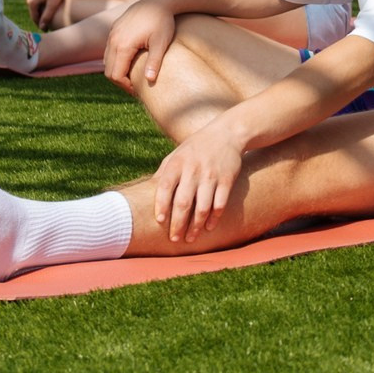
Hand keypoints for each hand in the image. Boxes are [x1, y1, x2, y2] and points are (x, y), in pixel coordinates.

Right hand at [27, 0, 76, 27]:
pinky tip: (47, 3)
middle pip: (34, 10)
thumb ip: (47, 16)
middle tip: (47, 24)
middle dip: (40, 16)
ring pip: (35, 3)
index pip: (34, 16)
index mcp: (31, 1)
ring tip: (47, 14)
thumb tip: (41, 27)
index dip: (40, 24)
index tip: (46, 30)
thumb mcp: (53, 4)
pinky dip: (41, 1)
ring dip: (40, 8)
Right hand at [105, 2, 177, 89]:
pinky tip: (131, 61)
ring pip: (107, 61)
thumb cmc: (163, 21)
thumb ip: (155, 62)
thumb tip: (150, 80)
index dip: (126, 86)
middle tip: (135, 86)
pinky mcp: (114, 29)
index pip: (116, 75)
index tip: (138, 90)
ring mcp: (112, 34)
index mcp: (123, 46)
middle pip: (109, 71)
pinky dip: (116, 59)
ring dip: (117, 70)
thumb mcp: (161, 42)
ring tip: (133, 76)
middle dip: (120, 81)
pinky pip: (109, 50)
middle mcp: (113, 40)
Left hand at [150, 124, 243, 242]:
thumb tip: (146, 194)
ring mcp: (211, 176)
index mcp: (177, 164)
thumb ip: (163, 173)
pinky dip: (214, 218)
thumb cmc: (196, 147)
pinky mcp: (227, 180)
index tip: (160, 221)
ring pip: (202, 207)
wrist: (227, 133)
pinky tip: (208, 227)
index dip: (161, 205)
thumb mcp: (176, 154)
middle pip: (183, 202)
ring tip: (190, 238)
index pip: (165, 187)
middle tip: (174, 239)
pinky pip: (220, 203)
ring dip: (196, 226)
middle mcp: (193, 170)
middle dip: (178, 224)